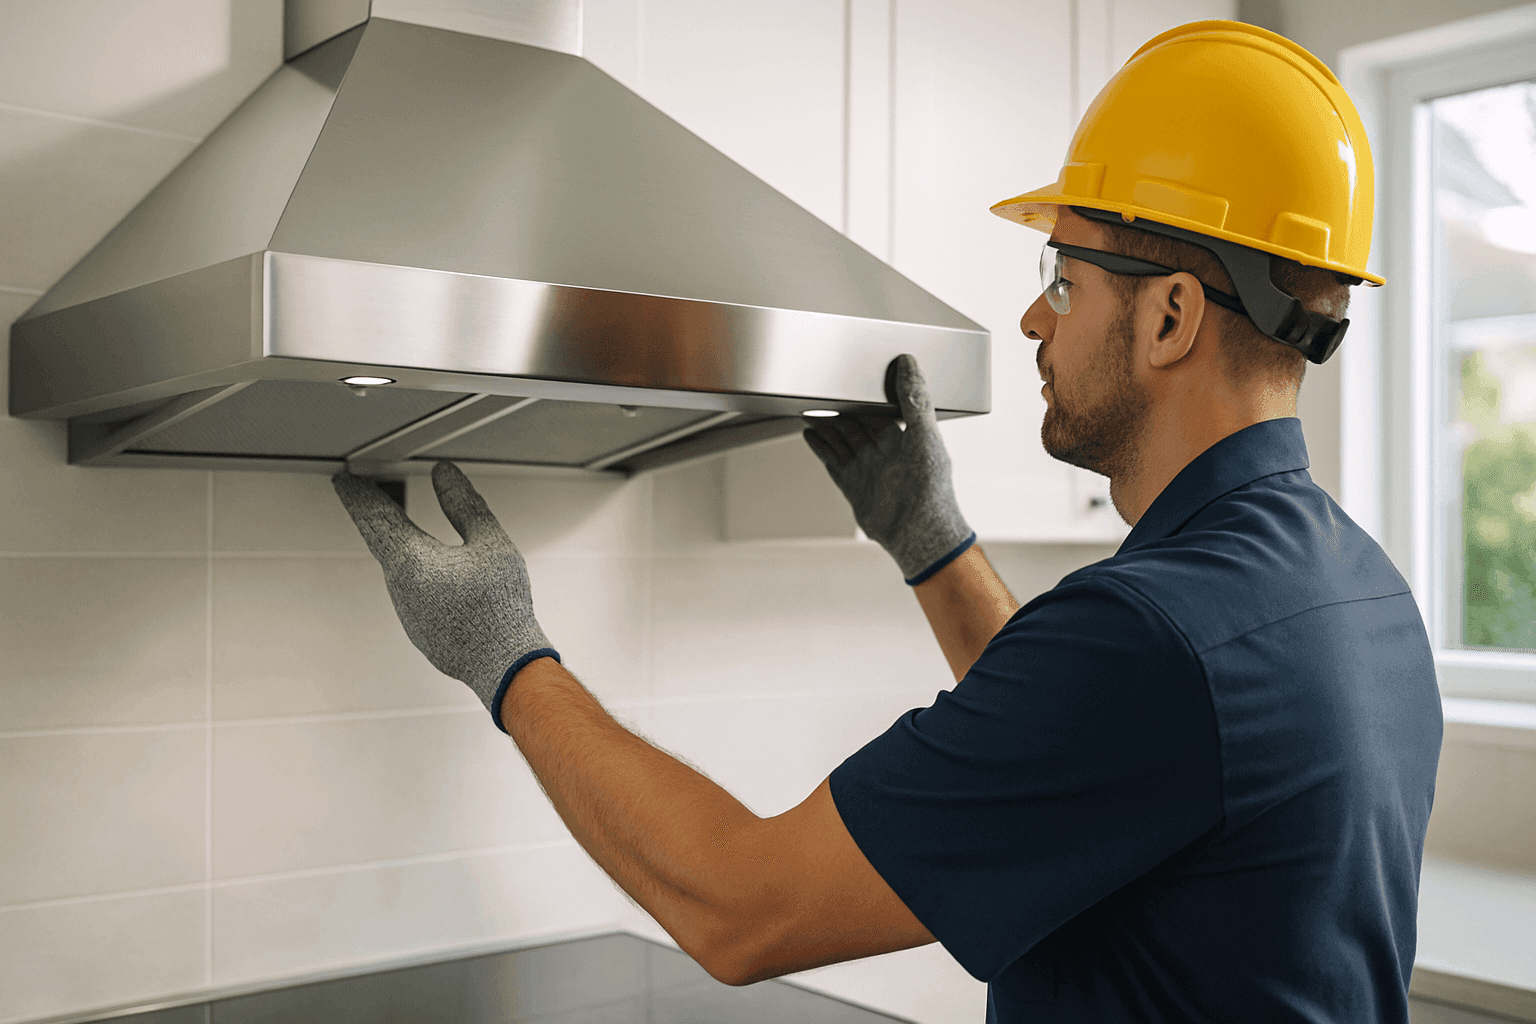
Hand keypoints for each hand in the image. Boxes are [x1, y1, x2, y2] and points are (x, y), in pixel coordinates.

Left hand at [332, 460, 559, 731]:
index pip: (374, 517)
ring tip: (394, 522)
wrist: (504, 665)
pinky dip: (410, 568)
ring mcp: (407, 610)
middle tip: (362, 493)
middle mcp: (400, 586)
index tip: (344, 479)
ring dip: (394, 542)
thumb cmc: (499, 607)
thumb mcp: (490, 543)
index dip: (358, 494)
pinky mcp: (419, 629)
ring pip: (395, 567)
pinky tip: (426, 568)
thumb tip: (444, 474)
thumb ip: (464, 504)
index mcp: (410, 560)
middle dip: (373, 514)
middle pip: (380, 540)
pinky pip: (409, 590)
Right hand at [802, 353, 974, 583]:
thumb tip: (910, 364)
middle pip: (855, 424)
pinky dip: (821, 449)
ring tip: (809, 411)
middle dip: (839, 410)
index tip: (853, 380)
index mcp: (904, 438)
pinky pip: (833, 462)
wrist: (917, 531)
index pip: (880, 410)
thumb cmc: (930, 485)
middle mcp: (884, 453)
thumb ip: (915, 398)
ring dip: (825, 426)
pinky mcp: (853, 487)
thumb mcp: (924, 432)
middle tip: (821, 393)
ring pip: (841, 441)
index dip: (866, 397)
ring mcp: (867, 470)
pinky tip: (810, 437)